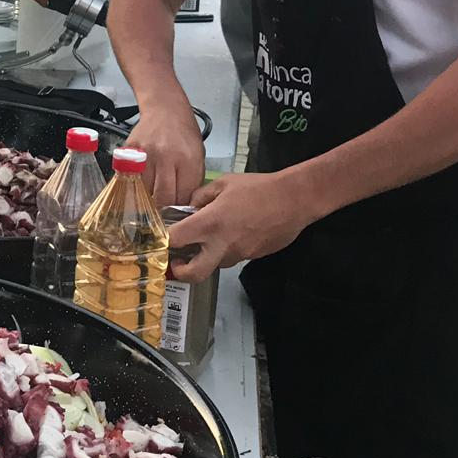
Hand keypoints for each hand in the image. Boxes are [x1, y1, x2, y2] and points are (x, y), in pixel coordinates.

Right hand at [126, 104, 204, 206]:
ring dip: (149, 197)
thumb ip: (191, 181)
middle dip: (164, 208)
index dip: (180, 208)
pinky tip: (142, 185)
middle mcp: (165, 158)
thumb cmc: (185, 133)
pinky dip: (136, 185)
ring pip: (144, 191)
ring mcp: (145, 155)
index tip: (178, 212)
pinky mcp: (129, 153)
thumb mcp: (198, 155)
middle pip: (162, 198)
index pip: (182, 197)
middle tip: (164, 210)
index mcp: (187, 160)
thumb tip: (184, 206)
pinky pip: (131, 179)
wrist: (165, 109)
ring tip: (153, 197)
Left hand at [166, 172, 312, 281]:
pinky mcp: (252, 257)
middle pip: (193, 274)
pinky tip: (233, 233)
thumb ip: (201, 197)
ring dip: (205, 257)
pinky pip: (232, 257)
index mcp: (209, 224)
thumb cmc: (258, 188)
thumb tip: (191, 207)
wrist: (295, 200)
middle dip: (180, 272)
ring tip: (207, 239)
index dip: (164, 241)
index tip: (163, 238)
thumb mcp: (224, 183)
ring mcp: (238, 254)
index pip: (176, 240)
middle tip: (177, 261)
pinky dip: (226, 249)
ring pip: (213, 265)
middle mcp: (221, 245)